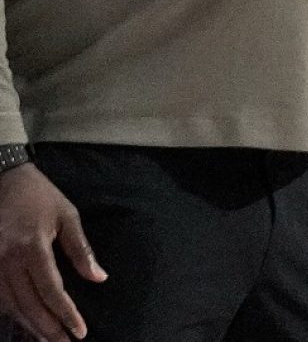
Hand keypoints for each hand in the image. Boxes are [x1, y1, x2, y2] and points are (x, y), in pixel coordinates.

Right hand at [0, 163, 106, 340]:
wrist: (6, 180)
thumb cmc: (42, 197)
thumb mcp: (68, 216)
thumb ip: (81, 250)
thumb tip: (99, 278)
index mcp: (33, 247)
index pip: (52, 290)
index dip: (66, 314)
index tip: (80, 332)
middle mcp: (8, 261)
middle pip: (29, 305)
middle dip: (48, 328)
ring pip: (11, 307)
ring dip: (30, 326)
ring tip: (49, 339)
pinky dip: (13, 314)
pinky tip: (26, 324)